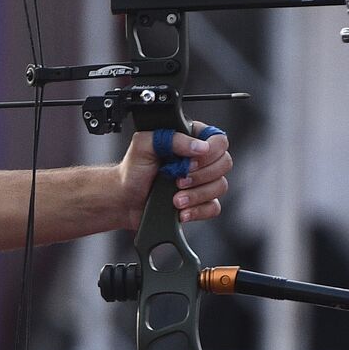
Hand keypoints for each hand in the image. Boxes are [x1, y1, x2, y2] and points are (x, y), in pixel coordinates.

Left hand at [117, 121, 231, 229]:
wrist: (124, 199)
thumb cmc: (132, 170)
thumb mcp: (144, 145)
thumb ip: (171, 138)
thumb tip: (199, 146)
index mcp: (190, 140)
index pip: (218, 141)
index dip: (209, 152)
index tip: (190, 162)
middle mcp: (199, 160)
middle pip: (224, 164)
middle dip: (201, 176)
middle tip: (178, 181)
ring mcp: (201, 182)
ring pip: (220, 186)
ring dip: (197, 195)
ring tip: (175, 199)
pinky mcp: (199, 202)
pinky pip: (213, 207)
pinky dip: (198, 210)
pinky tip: (181, 211)